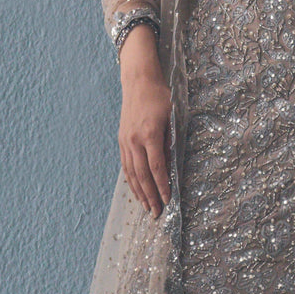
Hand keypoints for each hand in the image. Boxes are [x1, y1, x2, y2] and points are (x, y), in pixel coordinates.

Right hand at [119, 44, 171, 218]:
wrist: (138, 81)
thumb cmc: (160, 96)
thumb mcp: (172, 115)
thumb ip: (171, 140)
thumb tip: (171, 164)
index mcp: (149, 135)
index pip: (157, 167)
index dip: (162, 186)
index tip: (168, 200)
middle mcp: (134, 141)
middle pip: (142, 175)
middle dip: (150, 196)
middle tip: (156, 213)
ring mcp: (126, 141)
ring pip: (131, 173)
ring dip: (139, 192)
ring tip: (145, 207)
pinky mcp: (122, 140)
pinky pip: (126, 165)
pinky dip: (131, 180)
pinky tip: (136, 190)